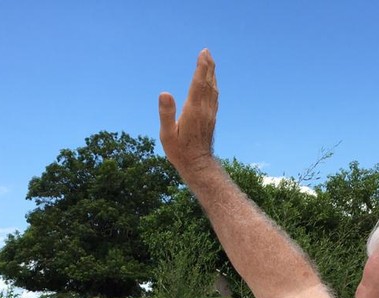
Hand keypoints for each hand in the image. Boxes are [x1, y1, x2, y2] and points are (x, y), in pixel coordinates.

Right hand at [159, 49, 217, 179]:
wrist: (197, 165)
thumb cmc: (179, 151)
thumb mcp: (167, 134)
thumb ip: (166, 113)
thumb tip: (164, 93)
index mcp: (193, 110)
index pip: (198, 83)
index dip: (201, 67)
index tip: (203, 53)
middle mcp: (204, 110)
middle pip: (208, 83)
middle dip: (208, 66)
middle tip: (207, 52)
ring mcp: (210, 114)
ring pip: (213, 89)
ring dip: (211, 74)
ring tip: (210, 62)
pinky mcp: (211, 119)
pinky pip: (214, 98)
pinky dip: (213, 86)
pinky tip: (212, 84)